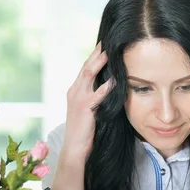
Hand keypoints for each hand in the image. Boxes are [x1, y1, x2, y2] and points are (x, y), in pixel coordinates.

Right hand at [63, 41, 113, 157]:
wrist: (74, 148)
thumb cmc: (85, 131)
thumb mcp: (89, 110)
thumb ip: (96, 98)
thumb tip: (111, 88)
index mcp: (75, 91)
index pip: (85, 69)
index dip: (94, 56)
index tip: (104, 45)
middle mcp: (75, 91)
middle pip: (86, 67)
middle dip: (97, 53)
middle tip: (107, 41)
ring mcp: (78, 99)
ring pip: (89, 74)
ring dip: (100, 62)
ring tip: (110, 51)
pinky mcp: (85, 108)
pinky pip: (97, 94)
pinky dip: (106, 86)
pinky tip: (115, 79)